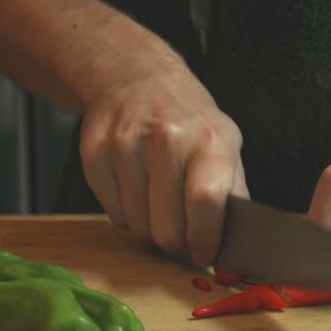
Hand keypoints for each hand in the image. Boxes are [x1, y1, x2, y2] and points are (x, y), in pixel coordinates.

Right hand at [79, 56, 247, 267]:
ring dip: (151, 228)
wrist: (136, 76)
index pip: (205, 202)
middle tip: (181, 235)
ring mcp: (126, 145)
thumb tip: (235, 243)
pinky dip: (127, 214)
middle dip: (177, 243)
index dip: (204, 240)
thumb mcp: (224, 142)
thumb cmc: (188, 118)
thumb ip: (232, 192)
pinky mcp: (95, 154)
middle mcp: (167, 138)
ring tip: (159, 203)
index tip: (204, 255)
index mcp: (208, 139)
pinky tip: (137, 189)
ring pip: (138, 227)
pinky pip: (113, 214)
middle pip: (167, 227)